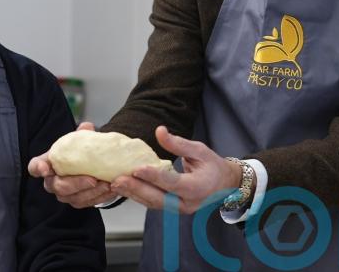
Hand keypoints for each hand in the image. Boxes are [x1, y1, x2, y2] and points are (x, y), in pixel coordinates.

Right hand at [27, 122, 117, 207]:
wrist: (94, 162)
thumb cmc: (81, 151)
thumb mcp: (81, 140)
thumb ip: (82, 134)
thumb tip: (87, 127)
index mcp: (49, 163)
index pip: (35, 166)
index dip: (37, 168)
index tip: (44, 168)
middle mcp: (53, 181)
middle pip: (57, 186)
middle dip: (75, 183)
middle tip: (92, 179)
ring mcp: (65, 194)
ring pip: (73, 198)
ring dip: (91, 192)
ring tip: (106, 184)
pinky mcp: (78, 201)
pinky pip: (86, 203)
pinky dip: (99, 197)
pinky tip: (110, 190)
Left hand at [110, 125, 241, 213]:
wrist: (223, 185)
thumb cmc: (213, 166)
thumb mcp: (200, 149)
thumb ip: (179, 143)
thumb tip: (159, 131)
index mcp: (197, 188)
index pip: (172, 183)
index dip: (154, 176)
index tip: (137, 168)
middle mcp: (187, 203)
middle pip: (158, 198)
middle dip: (136, 189)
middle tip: (117, 180)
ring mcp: (179, 208)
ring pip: (153, 203)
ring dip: (133, 194)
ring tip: (115, 184)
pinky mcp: (172, 208)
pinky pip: (153, 203)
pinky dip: (138, 196)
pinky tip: (124, 187)